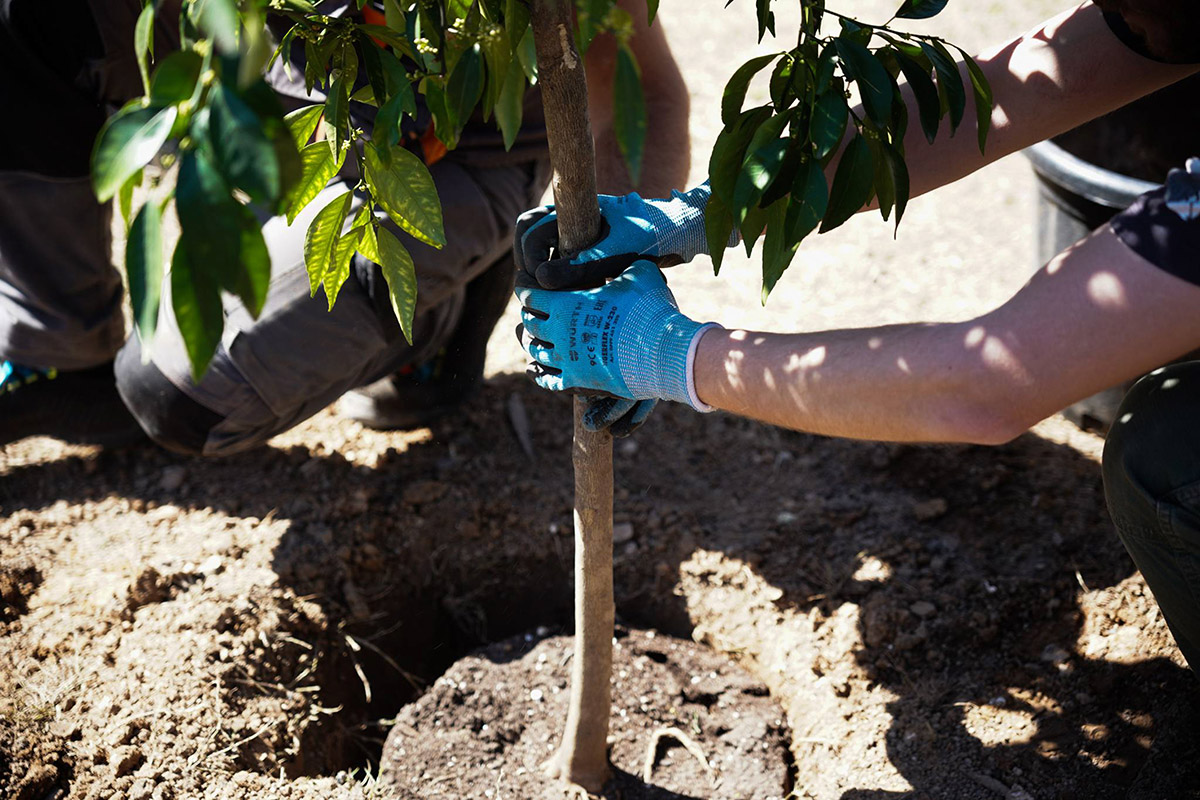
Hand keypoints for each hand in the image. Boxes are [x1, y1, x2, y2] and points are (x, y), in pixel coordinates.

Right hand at [513, 183, 718, 289]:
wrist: (681, 233)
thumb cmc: (651, 235)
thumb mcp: (615, 253)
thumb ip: (580, 265)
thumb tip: (541, 280)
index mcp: (572, 206)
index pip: (528, 225)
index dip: (527, 254)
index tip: (537, 279)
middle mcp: (571, 216)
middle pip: (531, 240)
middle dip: (531, 265)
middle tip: (538, 292)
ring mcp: (578, 232)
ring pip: (545, 254)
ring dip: (545, 275)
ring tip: (555, 297)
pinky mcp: (588, 249)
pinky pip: (562, 264)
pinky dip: (563, 280)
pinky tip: (575, 297)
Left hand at [515, 261, 717, 417]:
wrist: (661, 352)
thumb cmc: (649, 309)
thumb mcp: (640, 274)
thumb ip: (627, 266)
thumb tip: (634, 261)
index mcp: (567, 303)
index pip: (531, 294)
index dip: (524, 286)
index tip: (523, 281)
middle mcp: (560, 332)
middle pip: (530, 322)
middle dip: (528, 313)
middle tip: (529, 308)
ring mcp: (567, 359)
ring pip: (535, 350)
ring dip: (532, 341)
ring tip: (533, 337)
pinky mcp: (577, 382)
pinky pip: (547, 380)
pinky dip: (538, 373)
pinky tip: (534, 369)